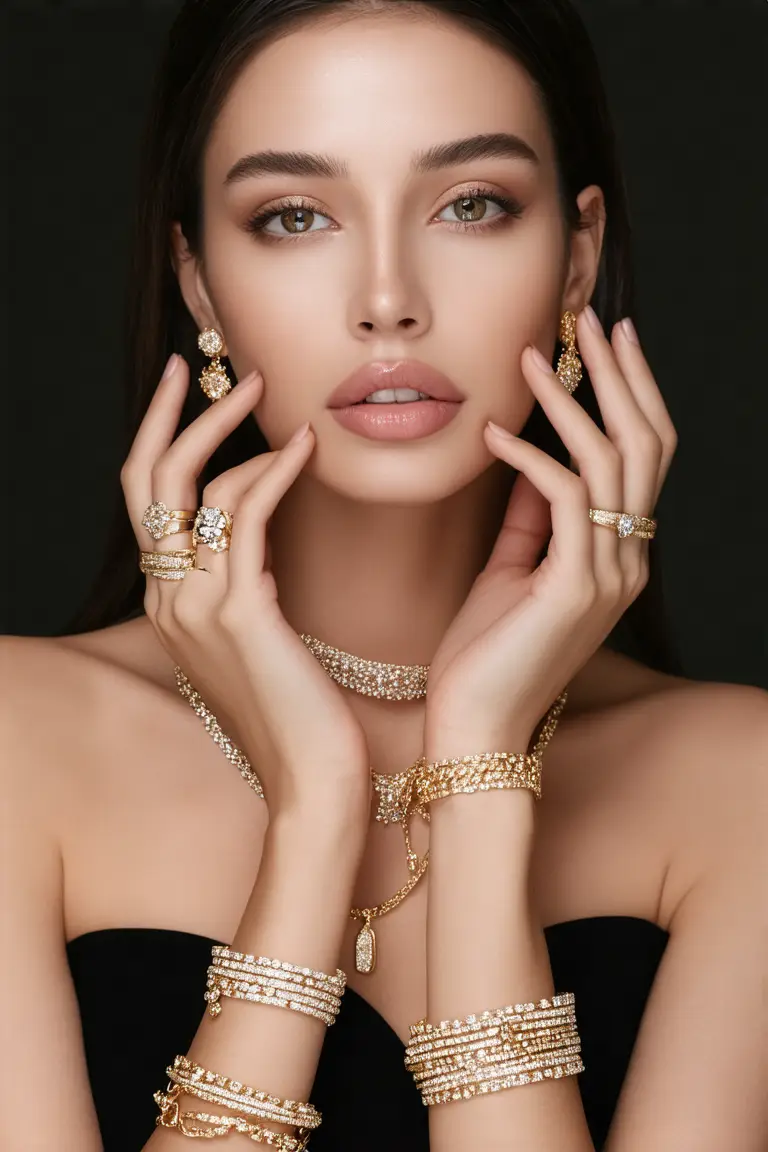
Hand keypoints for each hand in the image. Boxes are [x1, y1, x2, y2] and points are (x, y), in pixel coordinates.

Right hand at [121, 355, 370, 823]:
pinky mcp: (239, 613)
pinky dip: (273, 472)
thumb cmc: (296, 712)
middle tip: (215, 367)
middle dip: (177, 414)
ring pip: (195, 489)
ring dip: (235, 432)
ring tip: (276, 399)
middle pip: (149, 481)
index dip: (164, 439)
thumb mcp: (255, 642)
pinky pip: (246, 517)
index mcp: (168, 605)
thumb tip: (258, 543)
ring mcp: (195, 607)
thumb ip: (242, 590)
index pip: (147, 502)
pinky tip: (305, 449)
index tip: (193, 391)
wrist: (313, 778)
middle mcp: (168, 600)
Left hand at [424, 308, 677, 756]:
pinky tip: (493, 433)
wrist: (474, 726)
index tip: (604, 343)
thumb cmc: (484, 655)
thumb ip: (530, 519)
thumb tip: (529, 459)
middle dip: (619, 376)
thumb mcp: (511, 570)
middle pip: (644, 445)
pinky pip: (564, 500)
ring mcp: (609, 574)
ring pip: (610, 462)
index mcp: (617, 555)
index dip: (630, 395)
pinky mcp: (575, 587)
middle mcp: (627, 560)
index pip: (642, 457)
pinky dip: (530, 457)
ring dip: (570, 401)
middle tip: (589, 319)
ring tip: (533, 357)